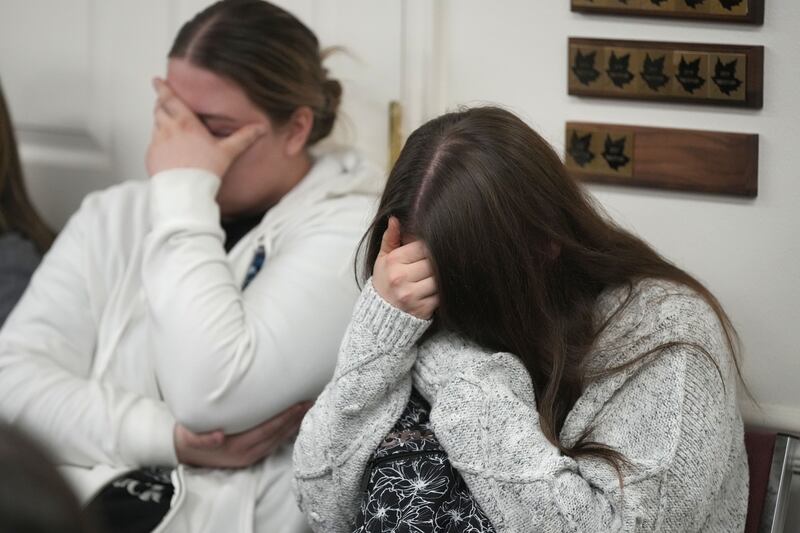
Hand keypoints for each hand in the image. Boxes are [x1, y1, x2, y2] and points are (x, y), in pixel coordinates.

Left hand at [146, 77, 265, 176]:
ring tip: (169, 126)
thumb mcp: (228, 152)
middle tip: (164, 103)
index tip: (158, 81)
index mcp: (186, 124)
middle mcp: (168, 130)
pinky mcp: (151, 156)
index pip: (170, 99)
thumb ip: (244, 138)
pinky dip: (158, 142)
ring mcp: (157, 143)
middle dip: (161, 104)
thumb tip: (260, 128)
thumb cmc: (205, 172)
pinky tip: (168, 149)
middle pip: (159, 109)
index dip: (163, 87)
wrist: (186, 192)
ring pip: (155, 125)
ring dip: (160, 122)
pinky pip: (153, 143)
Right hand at [174, 401, 311, 467]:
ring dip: (294, 424)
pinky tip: (295, 421)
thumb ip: (203, 438)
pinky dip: (286, 431)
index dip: (285, 418)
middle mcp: (248, 453)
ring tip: (308, 408)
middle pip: (278, 434)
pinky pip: (274, 442)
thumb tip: (219, 436)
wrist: (181, 452)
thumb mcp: (190, 436)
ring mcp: (251, 456)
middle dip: (296, 418)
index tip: (299, 404)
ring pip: (279, 439)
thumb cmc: (188, 437)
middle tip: (312, 401)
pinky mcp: (250, 455)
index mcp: (237, 448)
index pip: (268, 430)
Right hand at [372, 217, 438, 319]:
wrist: (381, 315)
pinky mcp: (423, 308)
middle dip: (436, 261)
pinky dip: (440, 291)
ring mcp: (412, 295)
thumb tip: (395, 218)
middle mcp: (401, 279)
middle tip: (435, 262)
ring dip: (440, 276)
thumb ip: (390, 238)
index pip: (422, 247)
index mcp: (393, 263)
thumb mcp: (383, 259)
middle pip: (433, 262)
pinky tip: (433, 289)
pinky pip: (440, 294)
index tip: (429, 249)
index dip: (428, 247)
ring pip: (439, 277)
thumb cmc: (384, 282)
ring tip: (434, 275)